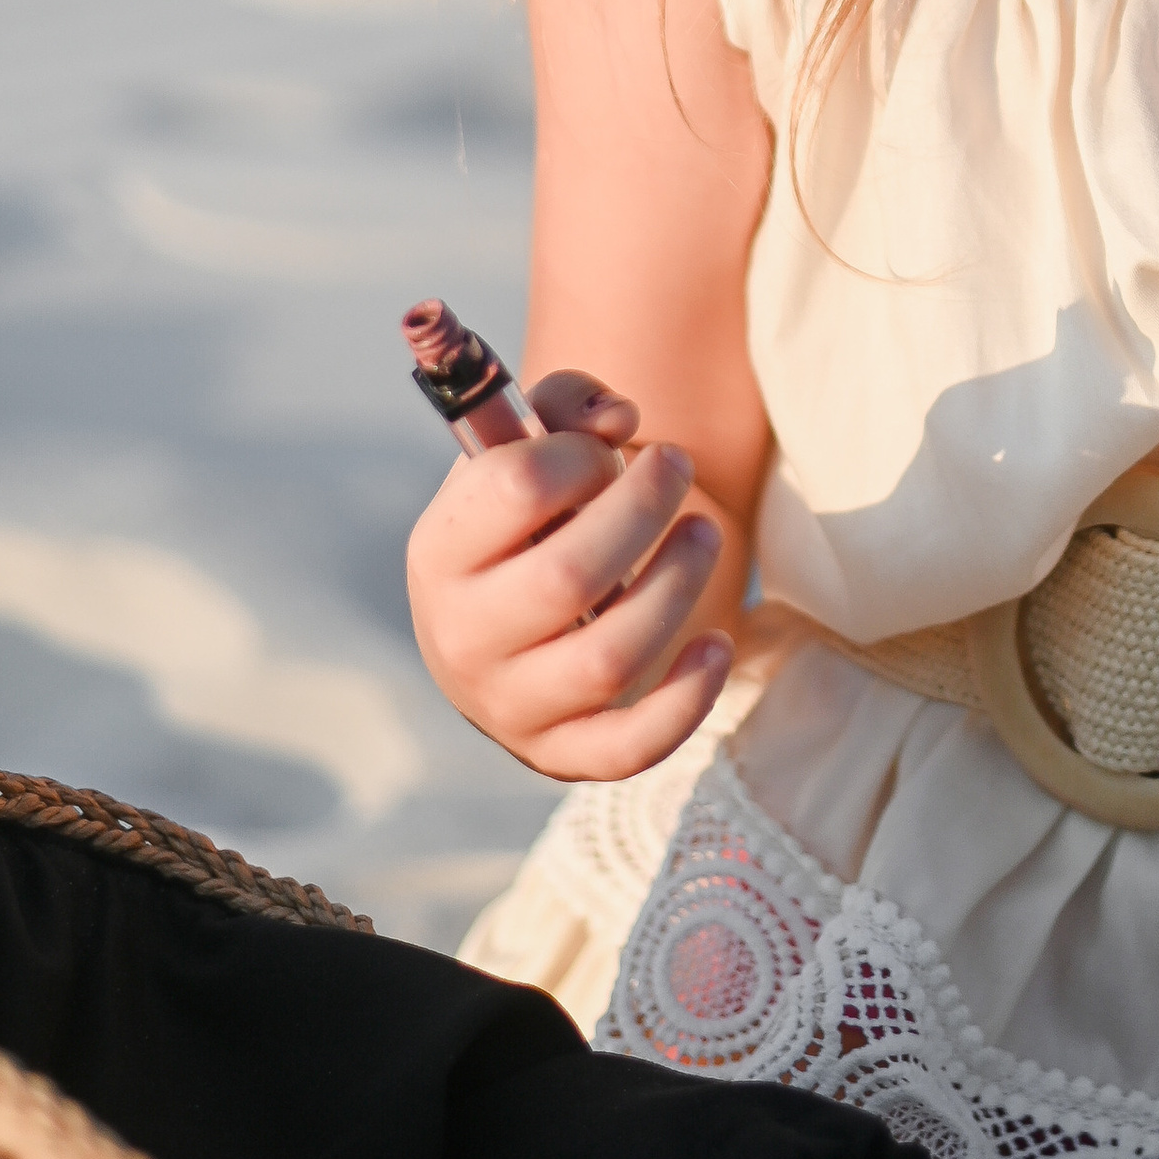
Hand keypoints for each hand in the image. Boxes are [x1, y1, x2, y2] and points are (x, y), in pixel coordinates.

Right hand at [406, 368, 733, 779]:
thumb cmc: (518, 523)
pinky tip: (718, 644)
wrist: (494, 629)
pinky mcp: (560, 753)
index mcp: (440, 550)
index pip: (516, 488)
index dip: (580, 454)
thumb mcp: (520, 451)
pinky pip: (628, 747)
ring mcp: (508, 705)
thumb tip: (618, 419)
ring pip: (609, 658)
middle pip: (569, 575)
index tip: (608, 445)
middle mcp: (461, 636)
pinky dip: (685, 700)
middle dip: (644, 510)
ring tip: (704, 534)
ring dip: (677, 587)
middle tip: (678, 467)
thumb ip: (565, 405)